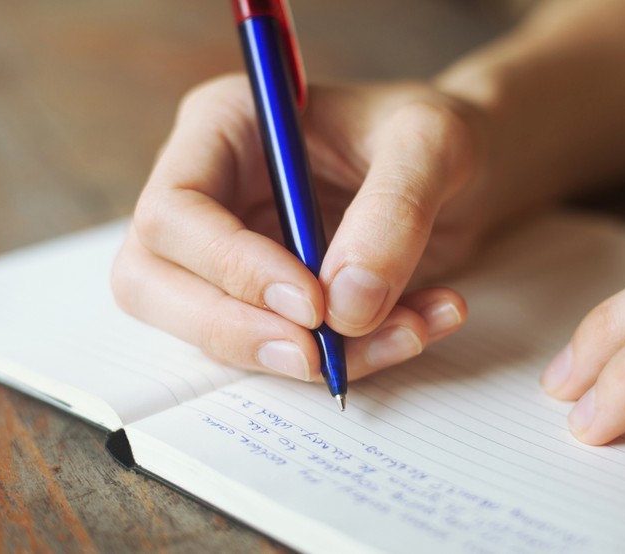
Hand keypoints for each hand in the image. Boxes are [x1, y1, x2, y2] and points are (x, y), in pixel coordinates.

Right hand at [112, 75, 486, 380]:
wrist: (469, 171)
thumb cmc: (437, 135)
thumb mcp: (434, 143)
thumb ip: (394, 212)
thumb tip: (345, 305)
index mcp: (223, 127)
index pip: (173, 211)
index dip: (229, 268)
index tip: (312, 304)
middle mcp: (210, 193)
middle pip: (155, 283)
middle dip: (236, 333)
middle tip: (318, 357)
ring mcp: (230, 254)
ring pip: (214, 333)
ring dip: (309, 356)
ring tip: (410, 330)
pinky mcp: (267, 302)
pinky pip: (280, 350)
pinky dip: (351, 358)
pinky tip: (418, 327)